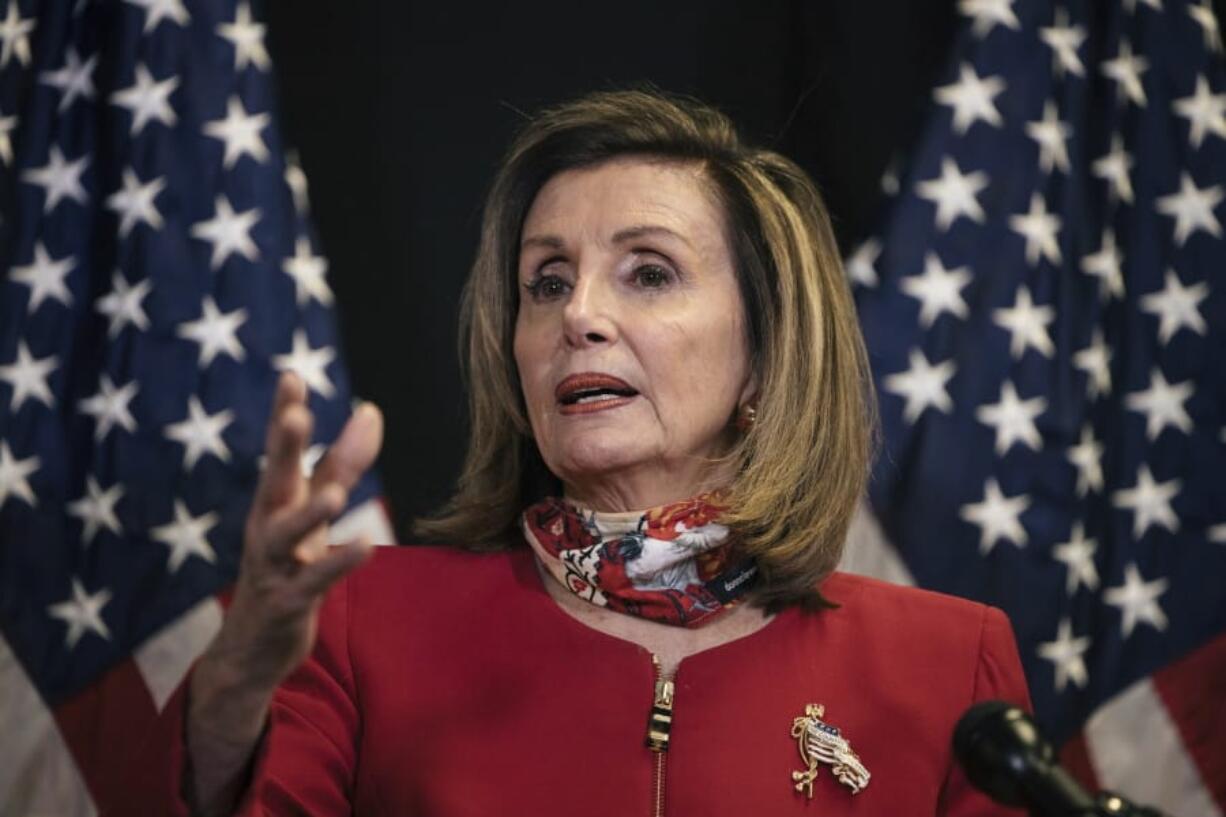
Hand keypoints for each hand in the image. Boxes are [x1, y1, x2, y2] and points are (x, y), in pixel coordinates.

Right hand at [206, 370, 383, 688]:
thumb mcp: (312, 513)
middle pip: (274, 480)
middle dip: (284, 447)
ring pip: (285, 535)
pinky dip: (338, 564)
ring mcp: (273, 565)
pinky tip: (366, 546)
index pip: (279, 451)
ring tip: (336, 494)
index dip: (284, 414)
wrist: (252, 648)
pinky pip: (313, 582)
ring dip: (308, 513)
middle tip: (296, 414)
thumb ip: (342, 463)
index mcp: (274, 502)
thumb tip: (370, 410)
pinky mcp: (287, 602)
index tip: (291, 375)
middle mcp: (267, 527)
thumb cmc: (286, 567)